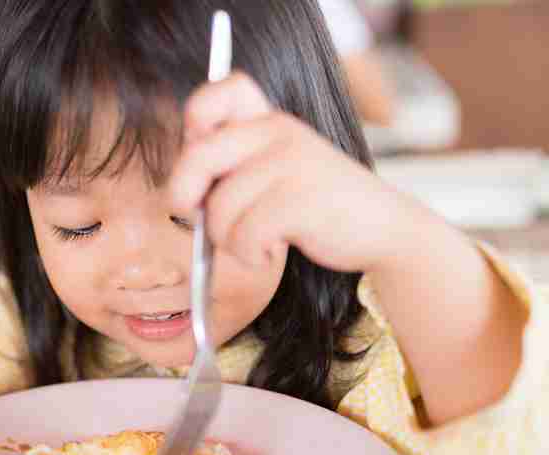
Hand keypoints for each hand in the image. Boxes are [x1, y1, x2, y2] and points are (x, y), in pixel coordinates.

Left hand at [168, 73, 433, 275]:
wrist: (384, 231)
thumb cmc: (318, 208)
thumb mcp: (277, 173)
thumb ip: (234, 169)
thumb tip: (178, 192)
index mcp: (269, 122)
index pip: (222, 91)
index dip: (195, 120)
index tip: (196, 153)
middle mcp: (279, 133)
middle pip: (197, 157)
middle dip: (182, 195)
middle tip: (192, 216)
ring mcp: (291, 164)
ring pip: (218, 210)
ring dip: (227, 240)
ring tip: (256, 242)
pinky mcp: (299, 201)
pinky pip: (243, 236)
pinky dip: (249, 256)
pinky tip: (270, 252)